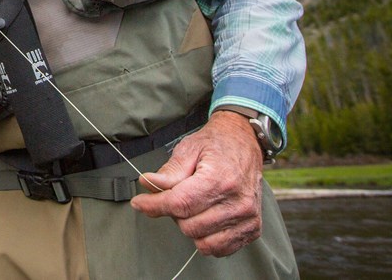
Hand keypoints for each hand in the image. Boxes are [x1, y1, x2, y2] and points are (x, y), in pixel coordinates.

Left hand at [129, 111, 264, 256]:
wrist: (245, 143)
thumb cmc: (217, 144)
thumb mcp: (189, 148)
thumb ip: (169, 172)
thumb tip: (148, 184)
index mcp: (220, 179)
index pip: (180, 204)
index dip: (154, 205)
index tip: (139, 203)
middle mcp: (237, 202)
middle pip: (189, 225)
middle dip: (174, 212)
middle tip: (177, 195)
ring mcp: (247, 218)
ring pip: (202, 241)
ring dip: (190, 226)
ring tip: (194, 205)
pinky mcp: (252, 229)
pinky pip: (219, 249)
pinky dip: (206, 238)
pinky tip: (204, 219)